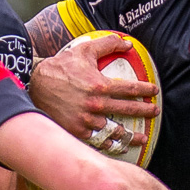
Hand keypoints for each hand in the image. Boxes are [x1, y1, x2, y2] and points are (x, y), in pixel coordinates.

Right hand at [30, 34, 156, 149]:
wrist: (35, 84)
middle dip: (145, 111)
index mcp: (100, 85)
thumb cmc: (61, 66)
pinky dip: (110, 144)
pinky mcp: (77, 131)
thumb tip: (127, 44)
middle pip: (128, 110)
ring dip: (131, 136)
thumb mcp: (84, 50)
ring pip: (115, 131)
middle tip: (154, 112)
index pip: (130, 89)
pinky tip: (117, 146)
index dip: (145, 90)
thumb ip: (107, 44)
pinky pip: (98, 140)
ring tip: (141, 137)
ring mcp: (87, 120)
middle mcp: (96, 105)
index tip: (154, 92)